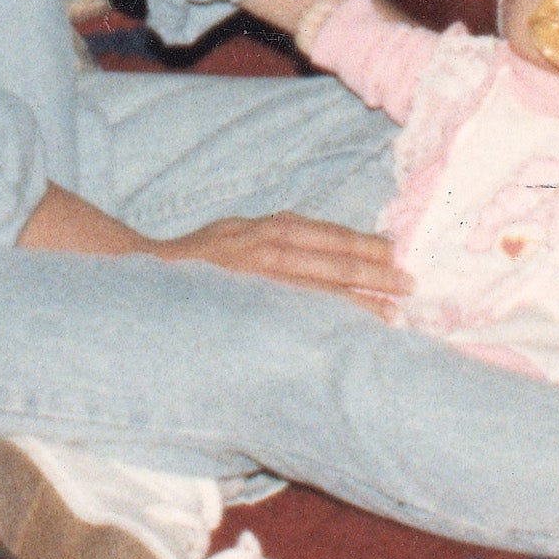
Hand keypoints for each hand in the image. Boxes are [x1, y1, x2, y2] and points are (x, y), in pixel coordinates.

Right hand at [150, 210, 406, 308]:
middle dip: (375, 272)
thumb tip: (322, 243)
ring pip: (320, 289)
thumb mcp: (238, 233)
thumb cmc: (201, 259)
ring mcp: (259, 278)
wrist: (149, 276)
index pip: (328, 235)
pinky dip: (325, 319)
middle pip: (333, 260)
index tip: (394, 254)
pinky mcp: (250, 304)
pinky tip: (347, 329)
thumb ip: (276, 237)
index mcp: (269, 228)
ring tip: (391, 312)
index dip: (364, 244)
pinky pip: (296, 313)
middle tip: (409, 284)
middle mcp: (267, 247)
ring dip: (360, 300)